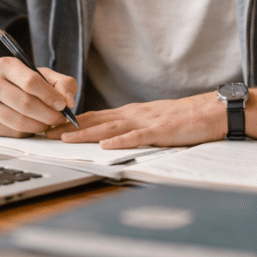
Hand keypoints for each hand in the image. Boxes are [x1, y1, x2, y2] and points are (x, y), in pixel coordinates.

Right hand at [0, 57, 77, 137]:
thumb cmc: (20, 82)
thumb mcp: (41, 75)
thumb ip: (62, 83)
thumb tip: (69, 101)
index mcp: (5, 65)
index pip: (31, 82)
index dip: (50, 96)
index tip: (63, 105)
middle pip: (26, 104)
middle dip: (49, 114)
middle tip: (60, 118)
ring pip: (20, 122)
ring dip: (41, 126)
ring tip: (49, 123)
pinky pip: (13, 133)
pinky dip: (29, 132)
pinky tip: (33, 126)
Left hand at [47, 93, 226, 148]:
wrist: (211, 111)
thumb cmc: (183, 119)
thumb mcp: (151, 121)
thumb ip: (130, 126)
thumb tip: (108, 135)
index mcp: (131, 113)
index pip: (96, 117)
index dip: (72, 122)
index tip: (51, 126)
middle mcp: (134, 114)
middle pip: (96, 120)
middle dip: (69, 126)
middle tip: (46, 131)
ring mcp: (146, 122)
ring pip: (111, 128)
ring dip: (87, 133)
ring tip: (66, 138)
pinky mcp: (161, 131)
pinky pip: (138, 137)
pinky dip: (121, 141)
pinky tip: (106, 145)